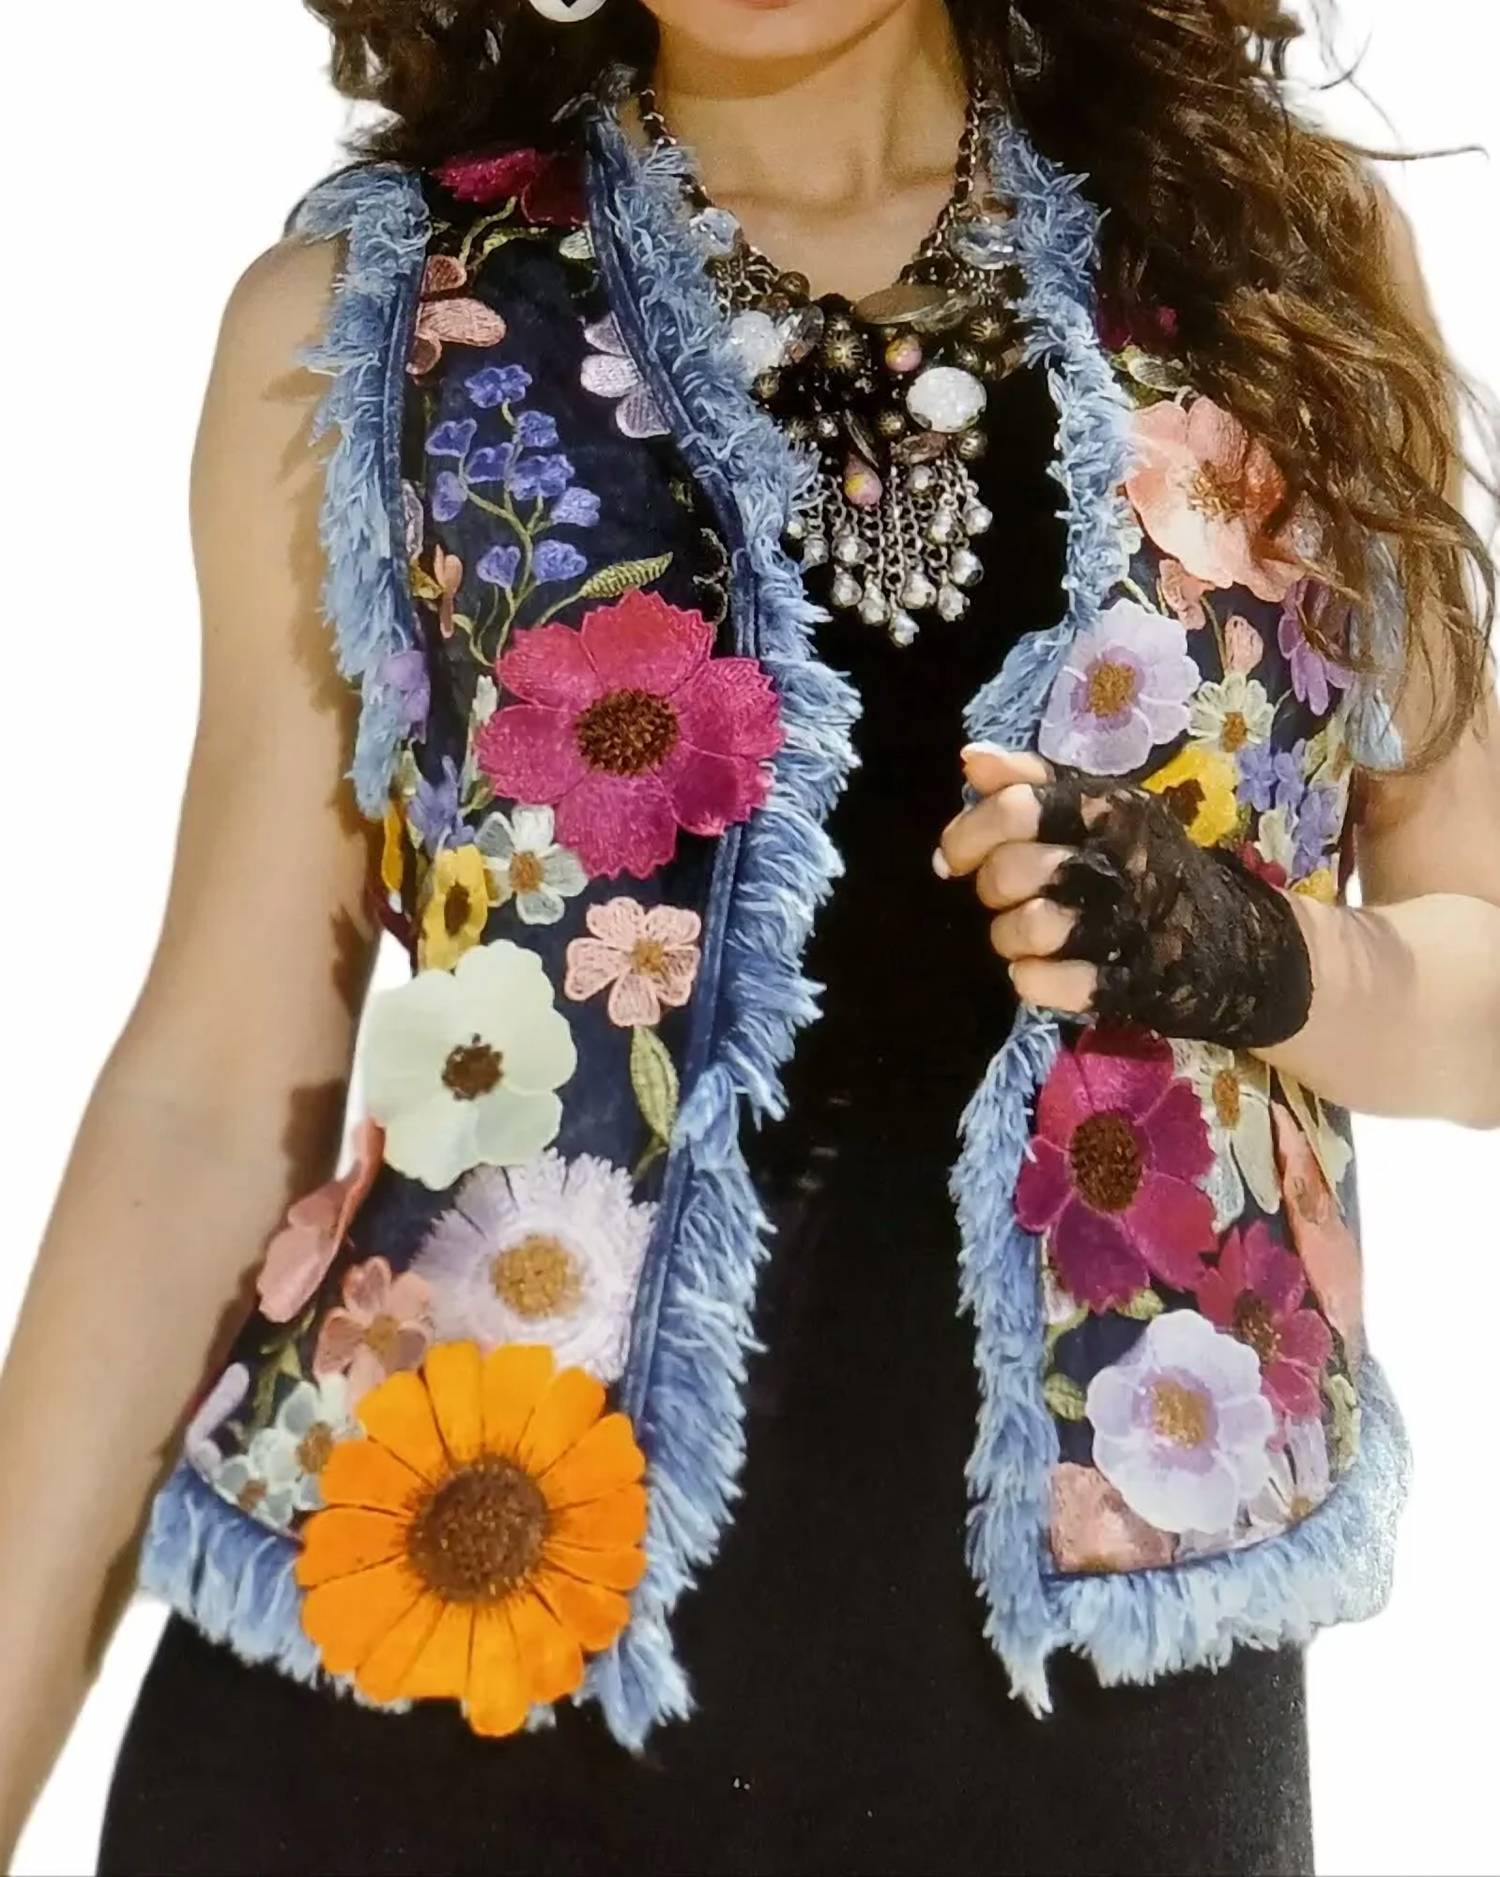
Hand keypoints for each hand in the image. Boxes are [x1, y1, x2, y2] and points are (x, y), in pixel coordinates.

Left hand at [936, 743, 1314, 1049]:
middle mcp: (1121, 862)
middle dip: (990, 888)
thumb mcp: (1102, 806)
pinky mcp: (1134, 984)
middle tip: (1004, 896)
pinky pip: (1052, 986)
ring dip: (1007, 937)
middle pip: (1012, 871)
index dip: (967, 833)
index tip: (954, 857)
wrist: (1240, 941)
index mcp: (1110, 810)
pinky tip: (1038, 972)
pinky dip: (1031, 980)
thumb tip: (970, 759)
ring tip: (1021, 935)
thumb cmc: (1150, 863)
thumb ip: (1033, 780)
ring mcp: (1130, 926)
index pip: (1016, 808)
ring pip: (1025, 929)